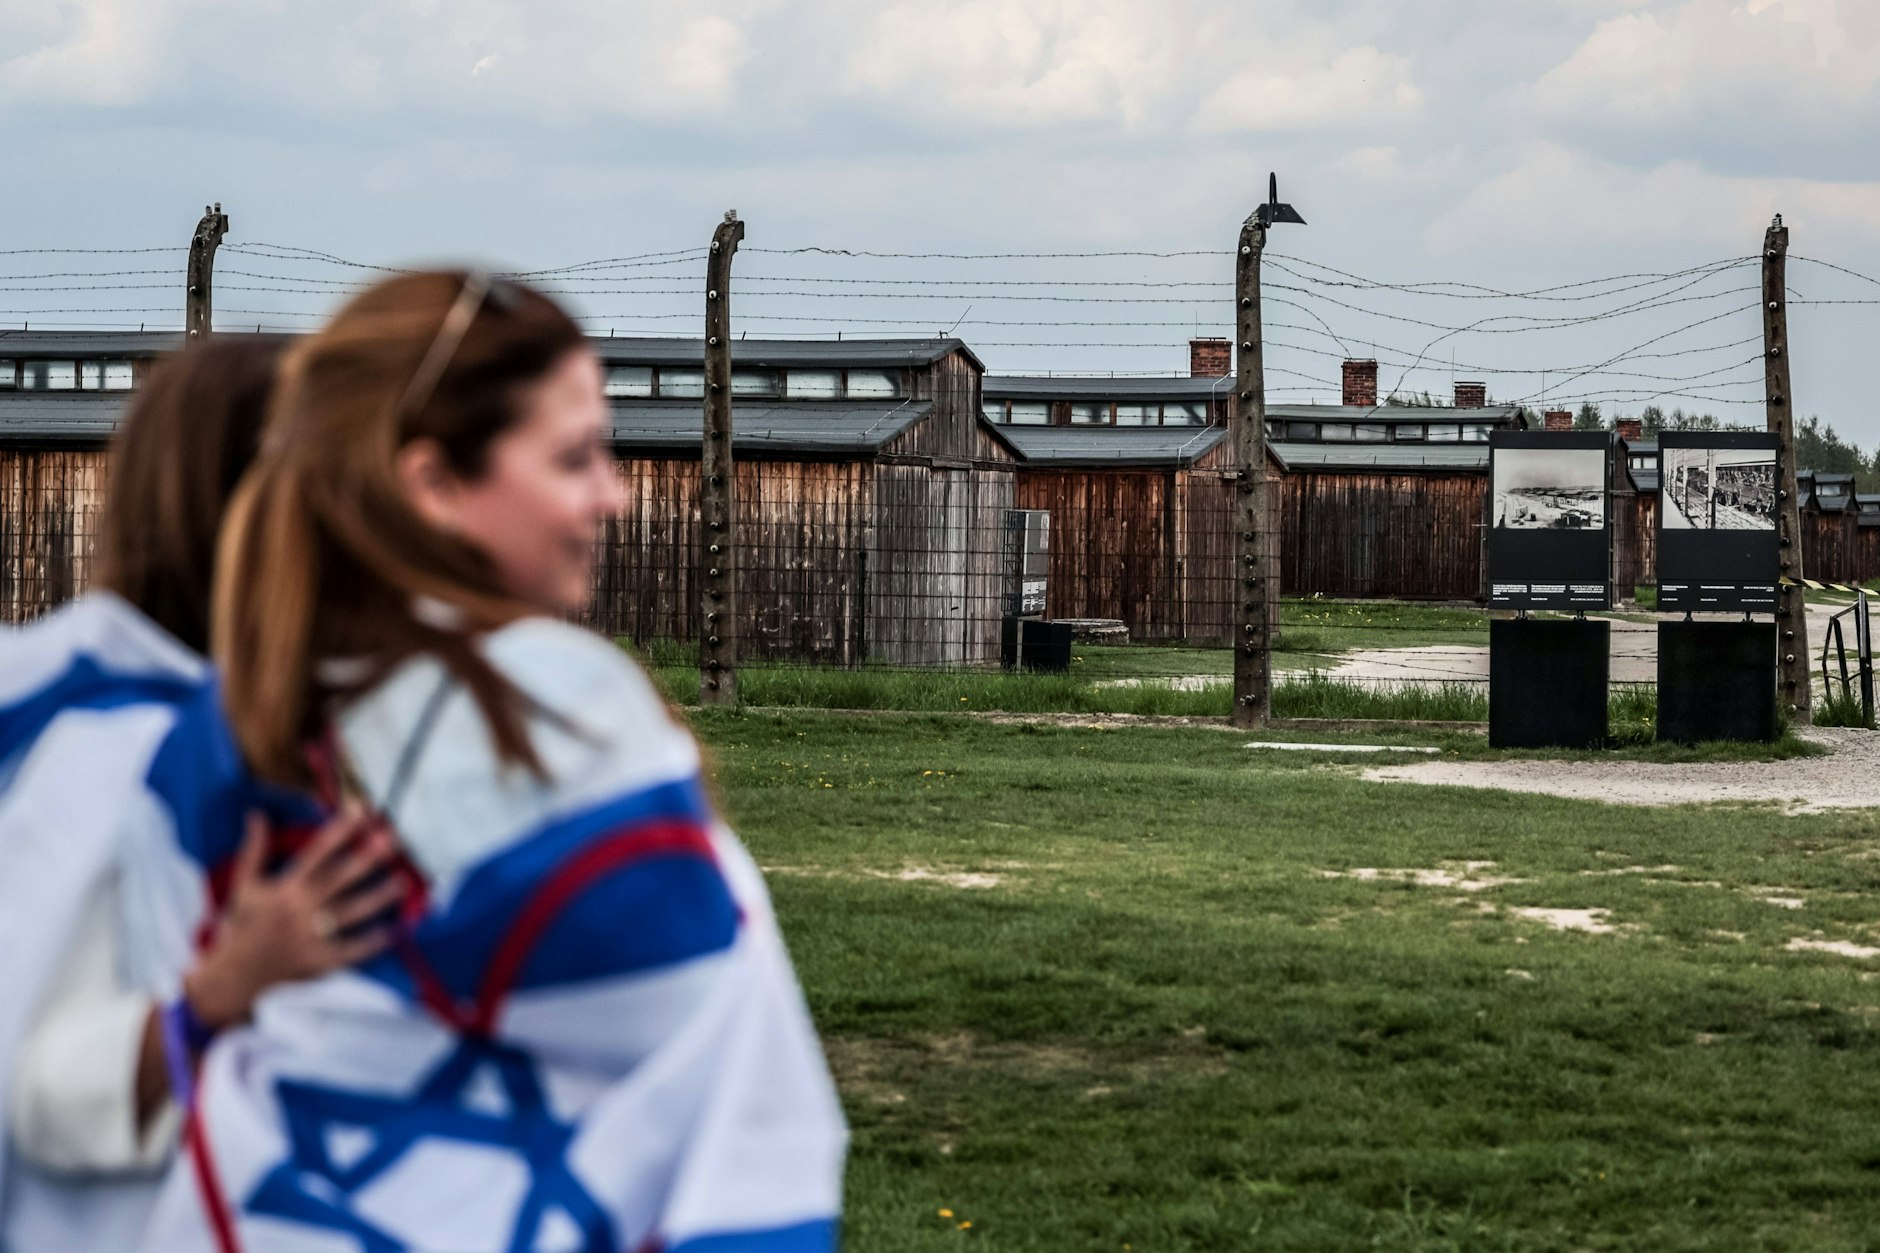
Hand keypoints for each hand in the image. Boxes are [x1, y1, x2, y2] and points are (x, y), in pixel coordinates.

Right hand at [183, 807, 406, 1028]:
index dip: (339, 831)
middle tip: (391, 840)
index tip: (360, 813)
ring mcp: (311, 937)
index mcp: (283, 890)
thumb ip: (254, 850)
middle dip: (367, 858)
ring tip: (402, 881)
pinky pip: (352, 950)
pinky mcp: (319, 962)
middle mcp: (299, 910)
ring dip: (379, 896)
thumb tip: (257, 815)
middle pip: (340, 879)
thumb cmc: (240, 928)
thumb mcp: (243, 887)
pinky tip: (395, 930)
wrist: (231, 979)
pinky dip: (374, 941)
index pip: (316, 853)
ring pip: (352, 912)